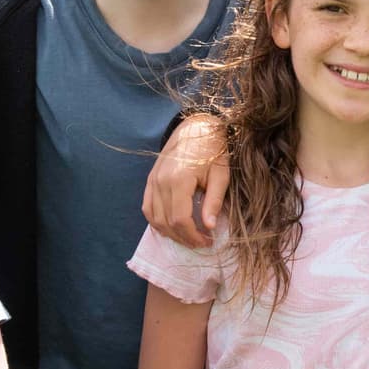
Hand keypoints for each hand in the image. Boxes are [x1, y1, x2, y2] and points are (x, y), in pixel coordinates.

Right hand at [142, 115, 229, 248]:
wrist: (196, 125)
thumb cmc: (213, 149)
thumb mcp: (221, 174)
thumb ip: (214, 201)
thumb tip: (209, 227)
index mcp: (179, 179)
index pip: (180, 219)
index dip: (193, 236)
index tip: (207, 241)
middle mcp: (160, 181)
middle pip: (166, 222)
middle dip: (183, 238)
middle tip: (201, 243)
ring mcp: (152, 180)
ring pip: (154, 218)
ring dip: (170, 233)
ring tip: (188, 238)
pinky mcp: (150, 180)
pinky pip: (147, 208)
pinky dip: (157, 222)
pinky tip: (171, 228)